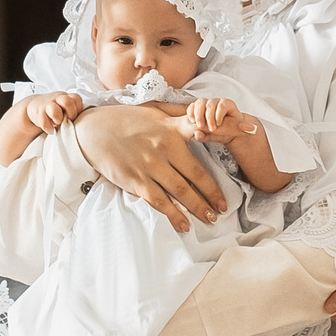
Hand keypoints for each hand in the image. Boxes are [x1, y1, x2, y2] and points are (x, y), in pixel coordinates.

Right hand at [23, 92, 83, 134]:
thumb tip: (83, 123)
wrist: (34, 107)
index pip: (76, 98)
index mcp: (66, 97)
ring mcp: (47, 104)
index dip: (77, 109)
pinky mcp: (38, 112)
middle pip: (67, 102)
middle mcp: (57, 98)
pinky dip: (49, 128)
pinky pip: (44, 122)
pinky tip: (50, 129)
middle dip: (69, 114)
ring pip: (55, 110)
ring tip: (57, 124)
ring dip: (58, 120)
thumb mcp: (65, 108)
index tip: (74, 116)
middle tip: (67, 120)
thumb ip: (73, 112)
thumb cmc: (54, 110)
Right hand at [73, 105, 225, 232]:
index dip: (224, 134)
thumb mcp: (153, 110)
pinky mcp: (136, 182)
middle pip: (196, 176)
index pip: (201, 132)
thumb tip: (200, 112)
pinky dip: (174, 215)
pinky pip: (160, 202)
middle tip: (224, 208)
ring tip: (211, 218)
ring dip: (199, 207)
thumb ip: (177, 114)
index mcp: (170, 129)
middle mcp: (163, 148)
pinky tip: (184, 224)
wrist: (91, 132)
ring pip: (181, 192)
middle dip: (213, 194)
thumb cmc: (124, 119)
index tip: (244, 139)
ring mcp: (150, 167)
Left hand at [182, 96, 236, 139]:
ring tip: (212, 128)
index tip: (192, 121)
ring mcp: (218, 102)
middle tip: (200, 126)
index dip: (191, 112)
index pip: (193, 106)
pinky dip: (218, 115)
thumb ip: (202, 136)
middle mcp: (209, 104)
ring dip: (209, 117)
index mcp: (201, 109)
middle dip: (199, 115)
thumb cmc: (221, 133)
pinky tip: (218, 123)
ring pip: (210, 104)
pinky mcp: (228, 103)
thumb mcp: (209, 137)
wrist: (235, 134)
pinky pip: (221, 105)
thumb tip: (196, 134)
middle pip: (200, 102)